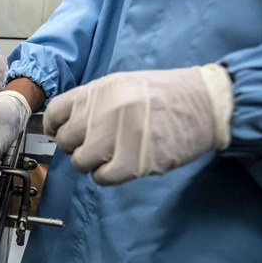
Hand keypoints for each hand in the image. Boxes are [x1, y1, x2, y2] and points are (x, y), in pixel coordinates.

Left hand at [43, 64, 233, 184]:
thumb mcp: (122, 85)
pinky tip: (120, 167)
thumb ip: (93, 102)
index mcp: (97, 90)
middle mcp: (101, 112)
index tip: (62, 133)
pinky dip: (106, 176)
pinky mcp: (131, 162)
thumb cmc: (164, 94)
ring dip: (91, 164)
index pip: (55, 112)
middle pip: (65, 141)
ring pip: (79, 162)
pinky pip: (100, 178)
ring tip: (109, 157)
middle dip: (75, 147)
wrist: (206, 103)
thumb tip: (68, 123)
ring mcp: (115, 138)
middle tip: (94, 146)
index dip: (56, 127)